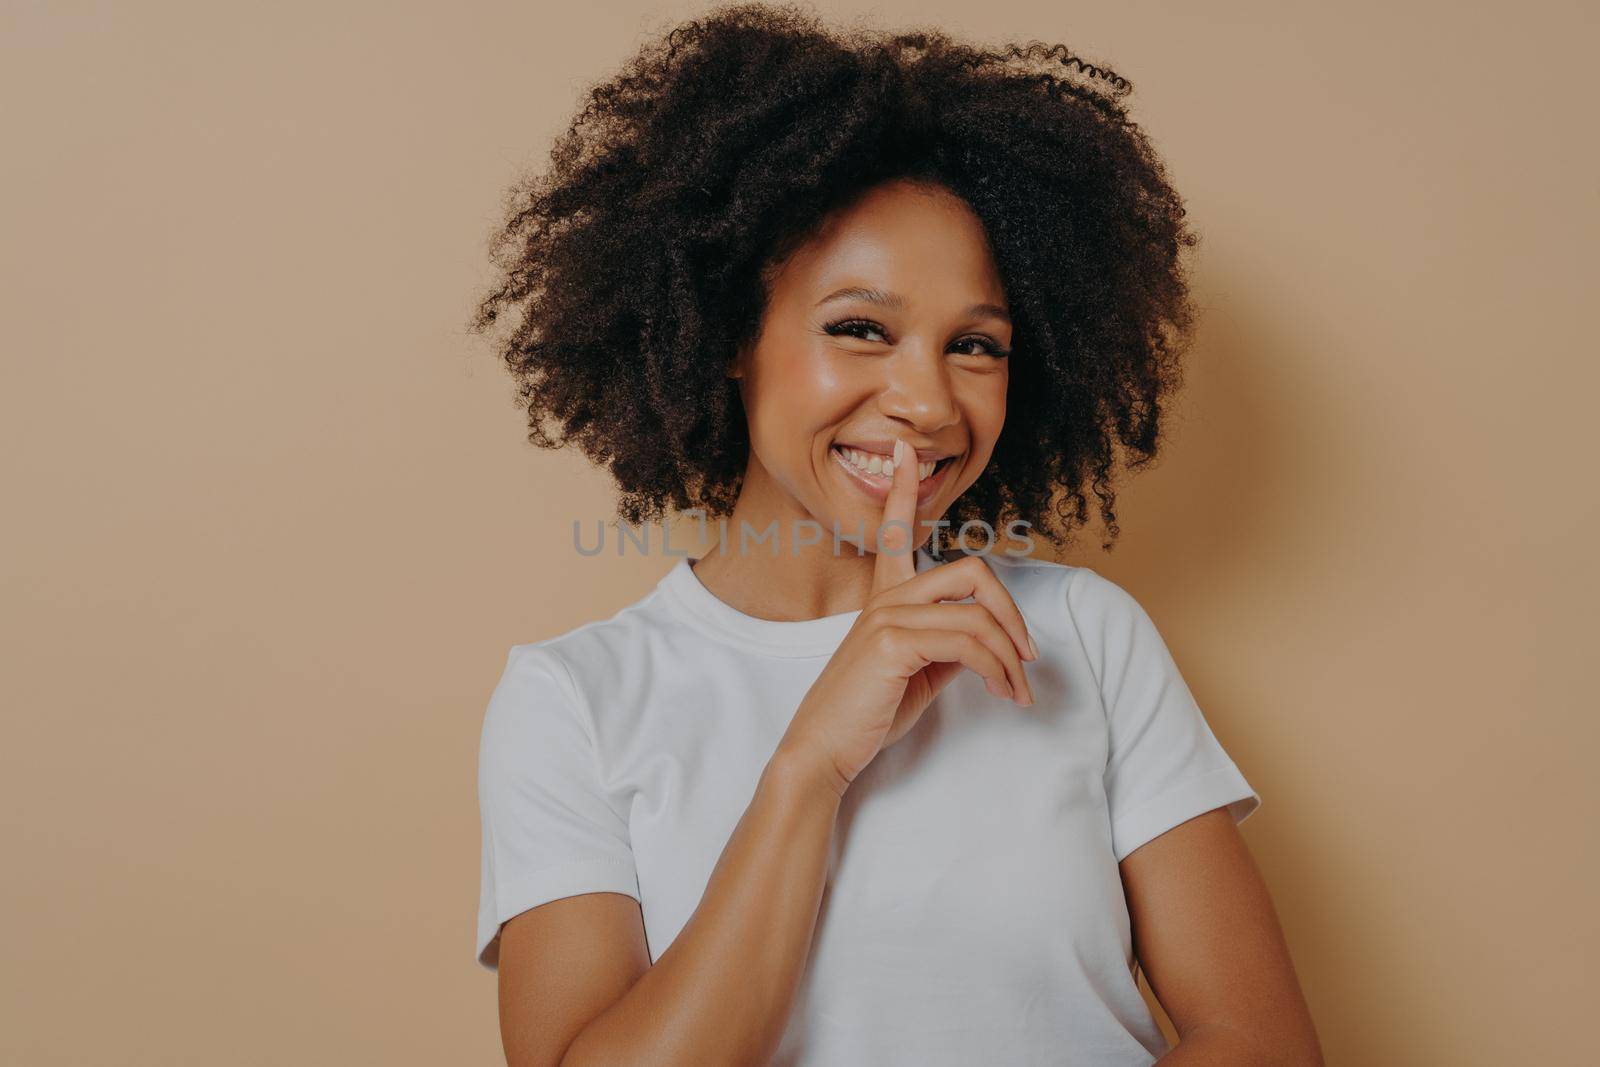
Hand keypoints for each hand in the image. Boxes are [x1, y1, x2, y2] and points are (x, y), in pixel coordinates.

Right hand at [778, 439, 1038, 797]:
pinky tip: (1001, 692)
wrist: (824, 749)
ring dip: (1011, 657)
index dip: (904, 489)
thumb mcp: (915, 673)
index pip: (896, 532)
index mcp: (886, 598)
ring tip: (1018, 691)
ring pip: (978, 615)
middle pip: (972, 572)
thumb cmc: (866, 713)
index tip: (905, 450)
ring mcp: (886, 616)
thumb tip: (985, 642)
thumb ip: (945, 647)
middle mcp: (886, 598)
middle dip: (1012, 612)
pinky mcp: (891, 643)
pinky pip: (968, 644)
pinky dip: (997, 670)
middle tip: (1028, 654)